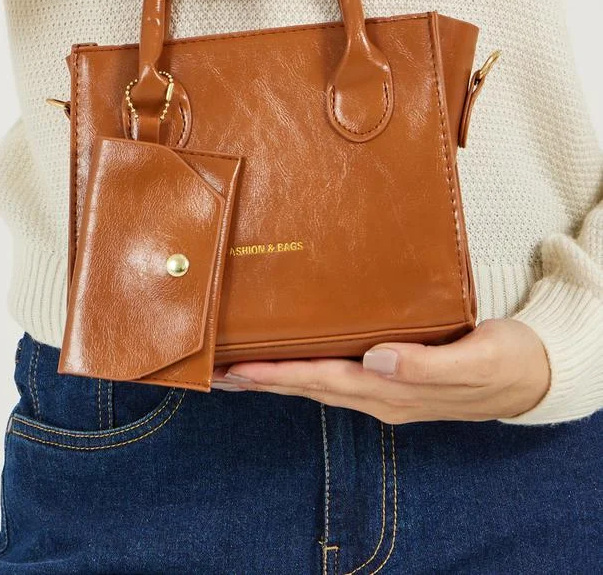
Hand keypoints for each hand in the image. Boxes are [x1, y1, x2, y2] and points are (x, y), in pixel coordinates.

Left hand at [212, 319, 550, 422]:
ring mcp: (388, 392)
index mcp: (395, 392)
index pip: (324, 380)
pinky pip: (340, 377)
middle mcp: (383, 395)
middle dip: (265, 380)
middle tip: (220, 371)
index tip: (239, 369)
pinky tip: (298, 362)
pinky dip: (309, 371)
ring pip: (321, 384)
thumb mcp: (474, 362)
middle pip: (312, 386)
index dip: (280, 375)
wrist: (533, 375)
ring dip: (280, 378)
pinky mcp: (395, 379)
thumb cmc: (505, 362)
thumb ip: (425, 365)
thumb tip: (378, 359)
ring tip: (243, 369)